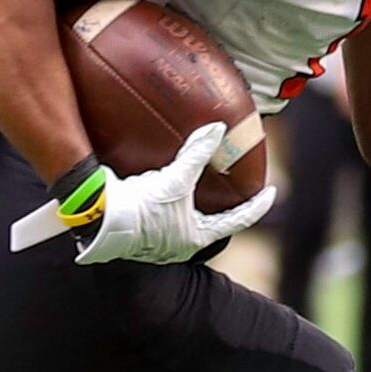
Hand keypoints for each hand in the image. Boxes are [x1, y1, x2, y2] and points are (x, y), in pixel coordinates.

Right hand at [70, 121, 275, 265]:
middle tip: (229, 185)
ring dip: (189, 200)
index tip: (270, 193)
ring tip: (194, 179)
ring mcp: (157, 238)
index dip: (256, 206)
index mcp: (196, 237)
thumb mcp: (175, 180)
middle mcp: (178, 242)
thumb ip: (197, 154)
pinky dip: (164, 195)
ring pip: (182, 217)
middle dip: (219, 204)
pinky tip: (159, 179)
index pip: (237, 220)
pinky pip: (159, 210)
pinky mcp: (138, 228)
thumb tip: (217, 129)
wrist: (100, 220)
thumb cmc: (142, 210)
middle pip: (209, 221)